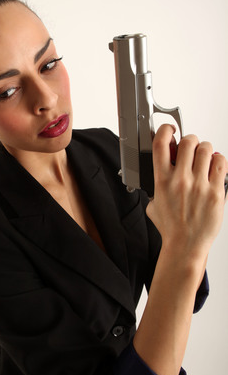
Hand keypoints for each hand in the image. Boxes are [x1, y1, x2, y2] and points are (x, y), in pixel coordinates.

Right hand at [146, 124, 226, 260]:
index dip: (165, 130)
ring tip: (203, 159)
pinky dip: (218, 161)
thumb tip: (163, 169)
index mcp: (162, 180)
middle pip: (188, 142)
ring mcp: (200, 186)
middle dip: (190, 140)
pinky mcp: (217, 192)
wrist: (185, 244)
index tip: (170, 130)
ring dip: (204, 150)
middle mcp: (181, 180)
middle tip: (190, 148)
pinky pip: (221, 164)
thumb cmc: (171, 227)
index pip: (160, 143)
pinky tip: (214, 168)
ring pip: (206, 149)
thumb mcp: (153, 202)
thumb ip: (157, 184)